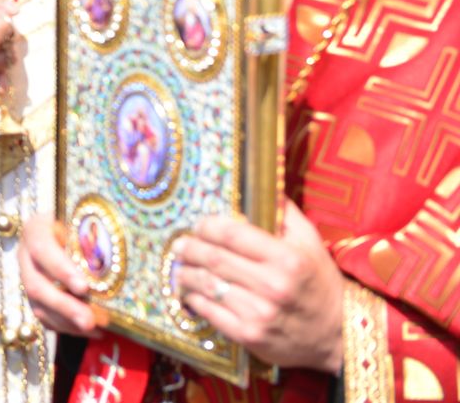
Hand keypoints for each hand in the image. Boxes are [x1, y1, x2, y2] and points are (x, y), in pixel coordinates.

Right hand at [20, 214, 100, 337]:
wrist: (70, 232)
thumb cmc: (82, 223)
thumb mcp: (83, 221)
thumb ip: (94, 234)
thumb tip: (121, 253)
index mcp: (35, 230)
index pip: (42, 249)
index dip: (60, 269)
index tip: (84, 287)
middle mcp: (26, 255)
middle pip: (37, 284)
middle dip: (65, 305)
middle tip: (90, 320)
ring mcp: (28, 279)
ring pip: (39, 306)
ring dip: (68, 322)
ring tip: (96, 329)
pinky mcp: (35, 298)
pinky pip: (46, 319)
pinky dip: (69, 328)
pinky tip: (95, 331)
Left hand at [172, 202, 345, 372]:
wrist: (338, 334)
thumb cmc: (320, 282)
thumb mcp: (311, 242)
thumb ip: (285, 212)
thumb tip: (263, 181)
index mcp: (288, 259)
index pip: (231, 234)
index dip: (207, 227)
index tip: (199, 225)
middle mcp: (273, 286)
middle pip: (213, 258)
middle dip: (189, 248)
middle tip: (179, 244)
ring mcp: (260, 314)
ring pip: (206, 285)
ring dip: (186, 273)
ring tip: (180, 266)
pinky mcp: (249, 336)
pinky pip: (209, 312)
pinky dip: (193, 299)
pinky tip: (190, 292)